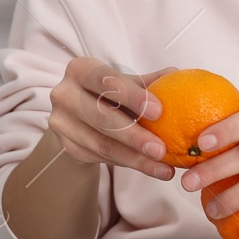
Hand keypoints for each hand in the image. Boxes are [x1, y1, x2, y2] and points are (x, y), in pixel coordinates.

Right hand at [46, 57, 177, 181]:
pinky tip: (150, 168)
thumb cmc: (107, 95)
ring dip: (136, 158)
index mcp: (80, 69)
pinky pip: (101, 158)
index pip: (106, 81)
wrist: (78, 118)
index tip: (159, 111)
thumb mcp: (125, 84)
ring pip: (102, 144)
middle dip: (134, 136)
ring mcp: (62, 123)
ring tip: (163, 168)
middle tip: (162, 149)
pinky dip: (129, 164)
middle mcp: (64, 94)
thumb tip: (177, 75)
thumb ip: (149, 81)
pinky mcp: (67, 147)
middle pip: (101, 117)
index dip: (133, 96)